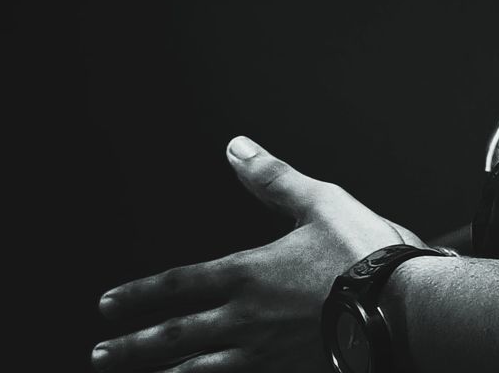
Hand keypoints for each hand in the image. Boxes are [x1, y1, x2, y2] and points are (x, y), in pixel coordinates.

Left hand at [94, 136, 425, 372]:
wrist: (397, 307)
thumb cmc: (359, 251)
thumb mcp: (317, 201)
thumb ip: (272, 177)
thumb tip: (237, 148)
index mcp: (249, 274)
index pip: (181, 284)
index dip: (140, 294)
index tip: (107, 305)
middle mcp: (247, 318)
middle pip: (177, 335)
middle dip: (135, 345)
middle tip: (101, 352)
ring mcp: (265, 352)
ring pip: (201, 369)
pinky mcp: (288, 370)